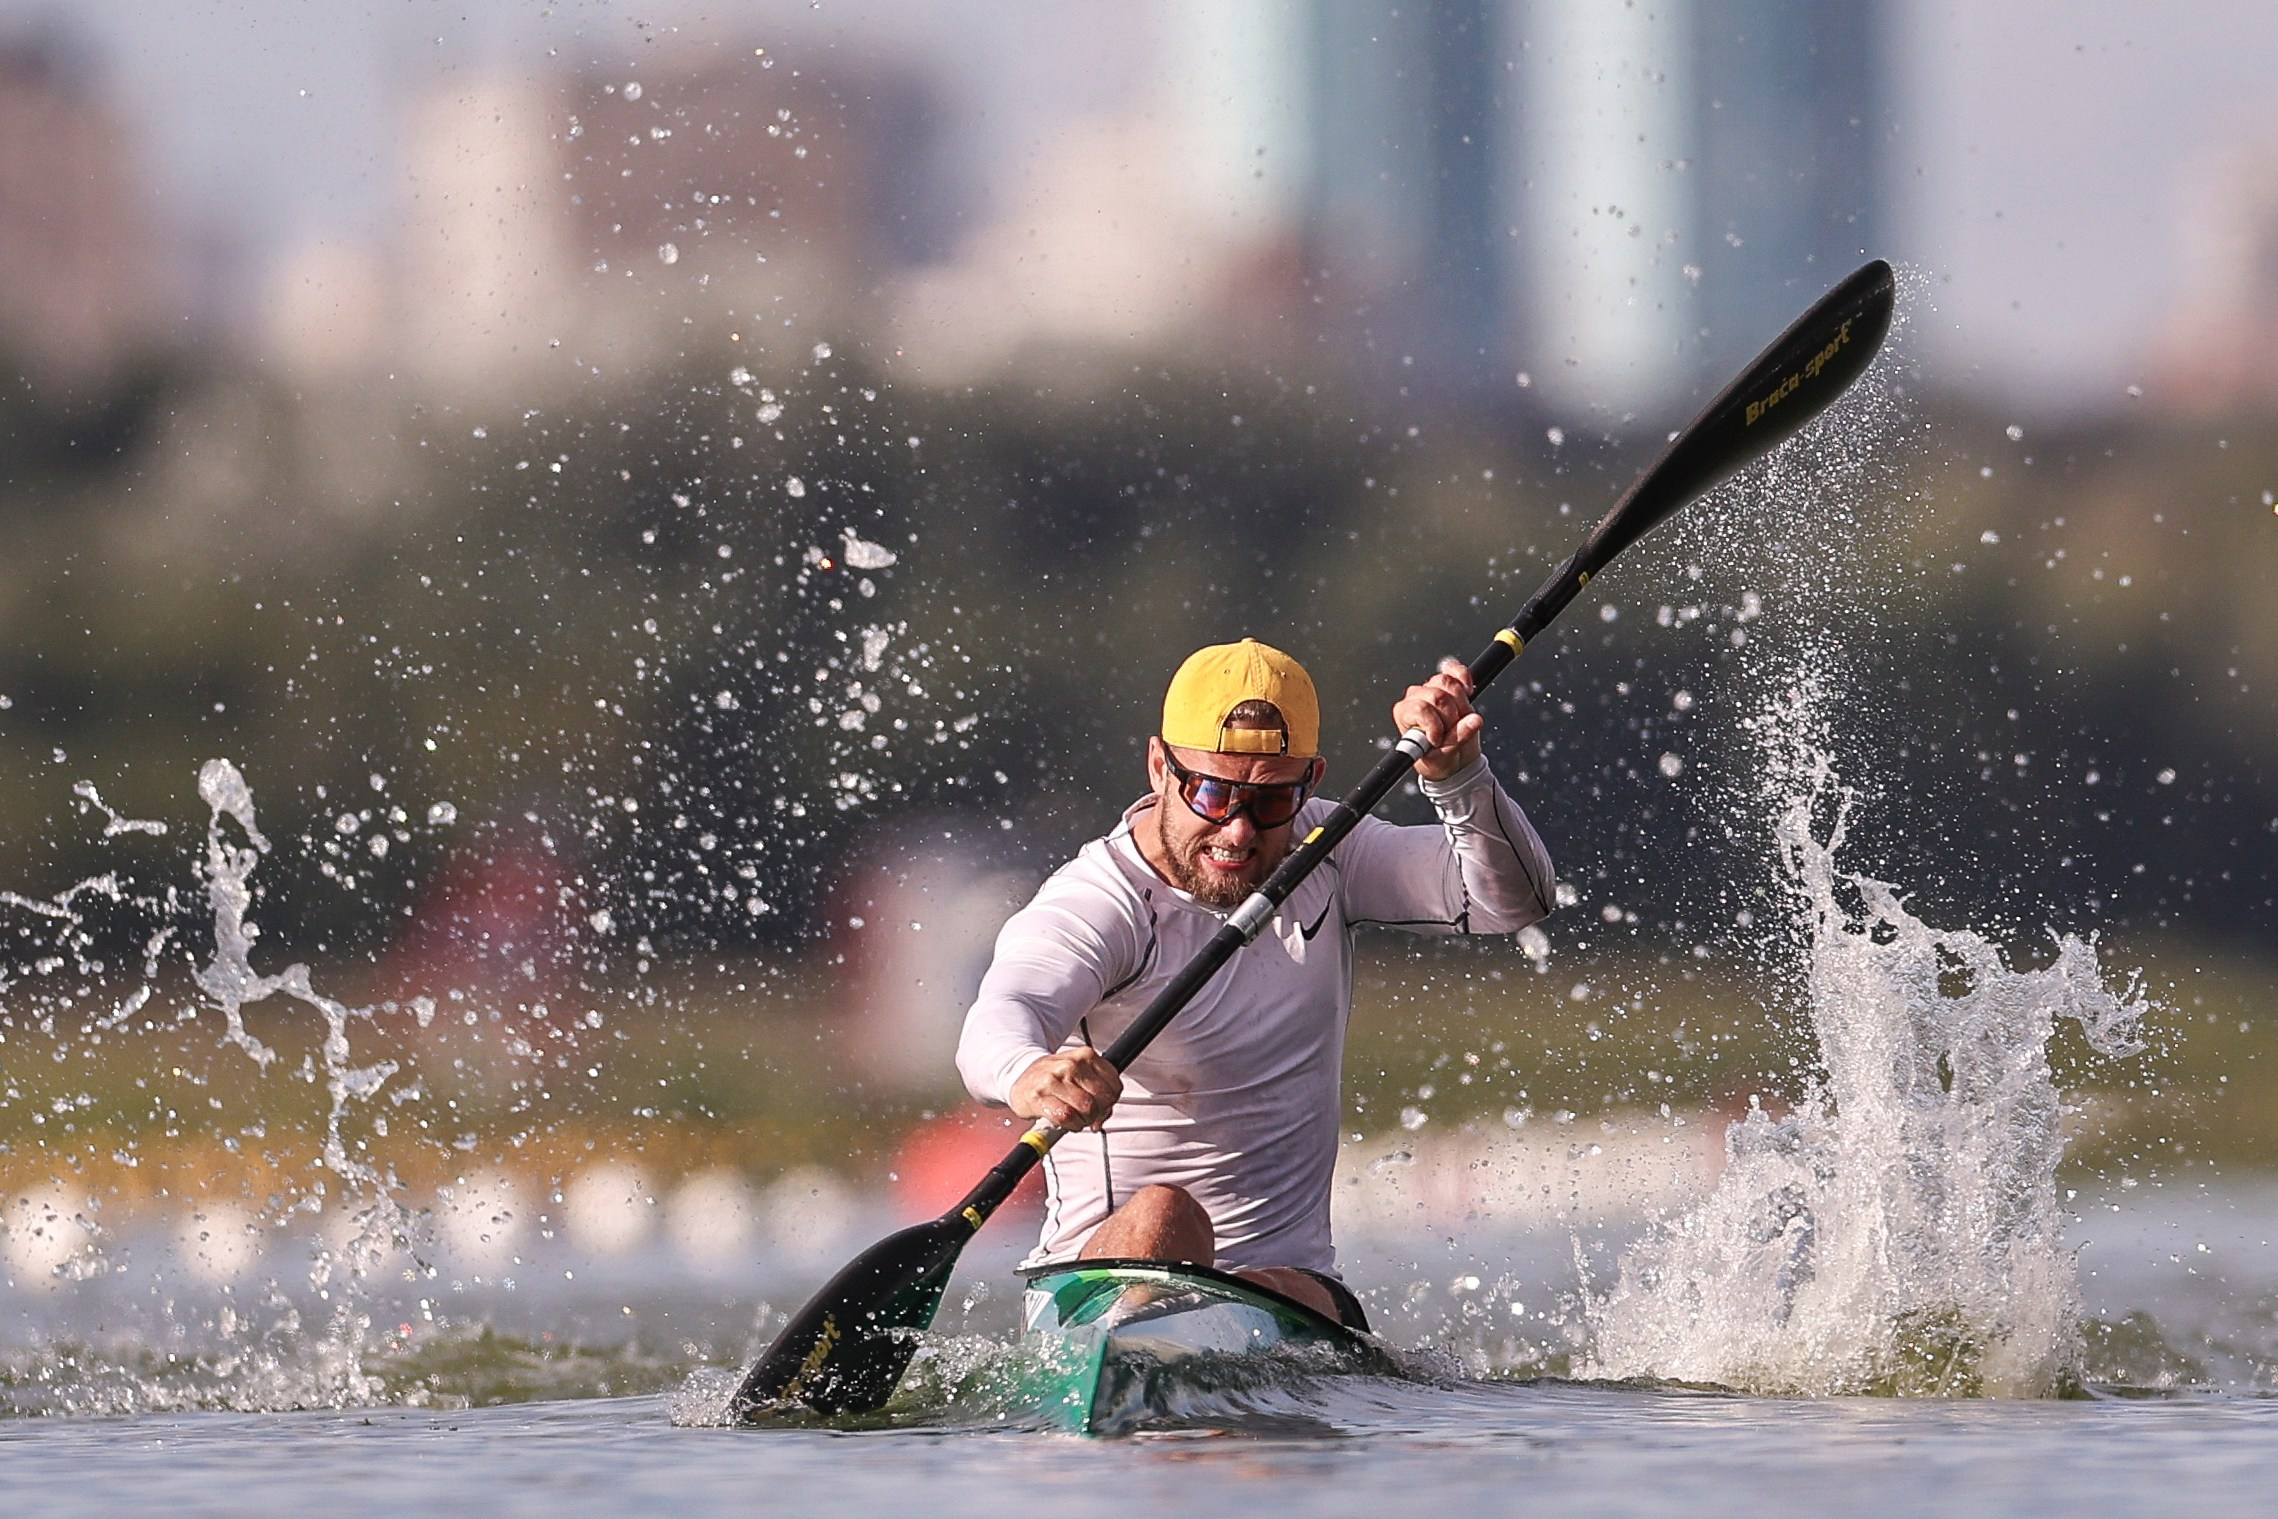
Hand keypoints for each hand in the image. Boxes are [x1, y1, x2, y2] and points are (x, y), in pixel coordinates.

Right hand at [1009, 1048, 1122, 1130]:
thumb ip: (1098, 1090)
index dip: (1111, 1102)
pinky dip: (1071, 1125)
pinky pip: (1066, 1117)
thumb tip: (1104, 1116)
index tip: (1103, 1106)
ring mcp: (1054, 1080)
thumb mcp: (1079, 1072)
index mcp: (1085, 1055)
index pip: (1114, 1086)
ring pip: (1086, 1109)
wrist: (1019, 1073)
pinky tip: (1066, 1121)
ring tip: (1076, 1117)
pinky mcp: (1039, 1096)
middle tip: (1089, 1115)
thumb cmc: (1053, 1076)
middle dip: (1098, 1113)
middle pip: (1102, 1099)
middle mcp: (1070, 1065)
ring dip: (1084, 1120)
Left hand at [1392, 659, 1484, 781]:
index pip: (1421, 709)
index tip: (1438, 741)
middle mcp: (1414, 697)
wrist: (1451, 757)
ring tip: (1459, 720)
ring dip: (1460, 704)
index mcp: (1404, 713)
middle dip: (1451, 717)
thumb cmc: (1438, 758)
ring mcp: (1430, 686)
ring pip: (1448, 683)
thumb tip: (1473, 720)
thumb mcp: (1444, 756)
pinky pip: (1456, 669)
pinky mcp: (1447, 682)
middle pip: (1437, 696)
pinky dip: (1464, 678)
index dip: (1434, 725)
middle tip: (1451, 732)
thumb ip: (1458, 738)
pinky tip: (1467, 692)